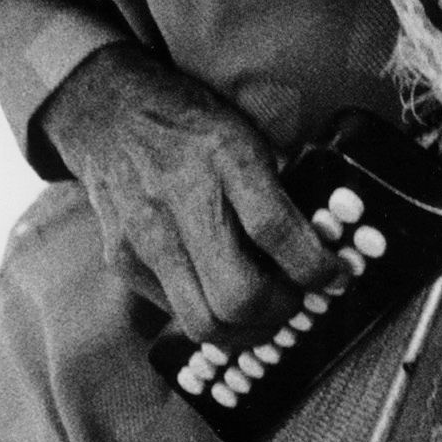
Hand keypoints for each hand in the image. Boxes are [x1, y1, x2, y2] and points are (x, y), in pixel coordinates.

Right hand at [40, 43, 330, 339]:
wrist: (107, 110)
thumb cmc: (190, 123)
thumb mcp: (246, 135)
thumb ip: (279, 189)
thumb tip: (322, 245)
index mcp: (225, 159)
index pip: (276, 232)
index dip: (315, 268)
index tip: (335, 278)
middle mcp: (181, 201)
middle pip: (239, 296)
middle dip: (281, 312)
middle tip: (296, 301)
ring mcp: (146, 237)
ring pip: (205, 323)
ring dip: (246, 331)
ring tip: (264, 313)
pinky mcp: (122, 260)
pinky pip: (176, 312)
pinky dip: (209, 315)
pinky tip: (222, 295)